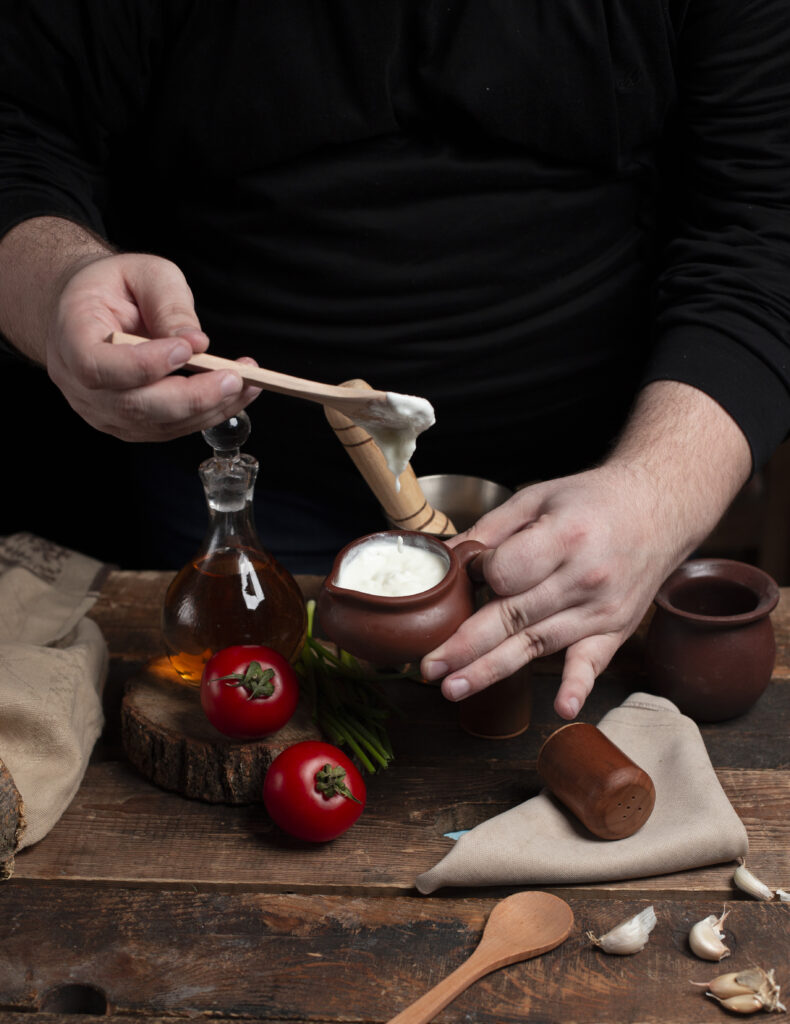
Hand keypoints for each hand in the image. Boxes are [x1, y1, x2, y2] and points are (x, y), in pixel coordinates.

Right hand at [46, 251, 260, 440]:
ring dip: (208, 408)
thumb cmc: (113, 287)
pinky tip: (235, 394)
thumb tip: (198, 342)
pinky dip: (207, 414)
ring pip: (158, 424)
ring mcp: (104, 411)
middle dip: (191, 395)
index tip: (186, 349)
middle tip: (234, 377)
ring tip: (246, 383)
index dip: (143, 365)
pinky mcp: (130, 424)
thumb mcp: (145, 274)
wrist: (90, 308)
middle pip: (134, 405)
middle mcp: (80, 385)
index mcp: (71, 338)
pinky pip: (170, 428)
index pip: (98, 367)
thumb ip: (169, 304)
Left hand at [420, 382, 751, 718]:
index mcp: (564, 538)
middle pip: (512, 617)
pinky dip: (578, 685)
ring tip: (453, 688)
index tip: (473, 571)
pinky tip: (562, 708)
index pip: (505, 572)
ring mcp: (601, 609)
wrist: (658, 508)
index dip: (480, 574)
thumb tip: (446, 556)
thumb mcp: (538, 498)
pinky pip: (593, 662)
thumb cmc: (592, 501)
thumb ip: (491, 529)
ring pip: (537, 645)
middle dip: (464, 645)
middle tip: (429, 667)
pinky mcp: (614, 630)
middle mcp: (584, 578)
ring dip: (493, 669)